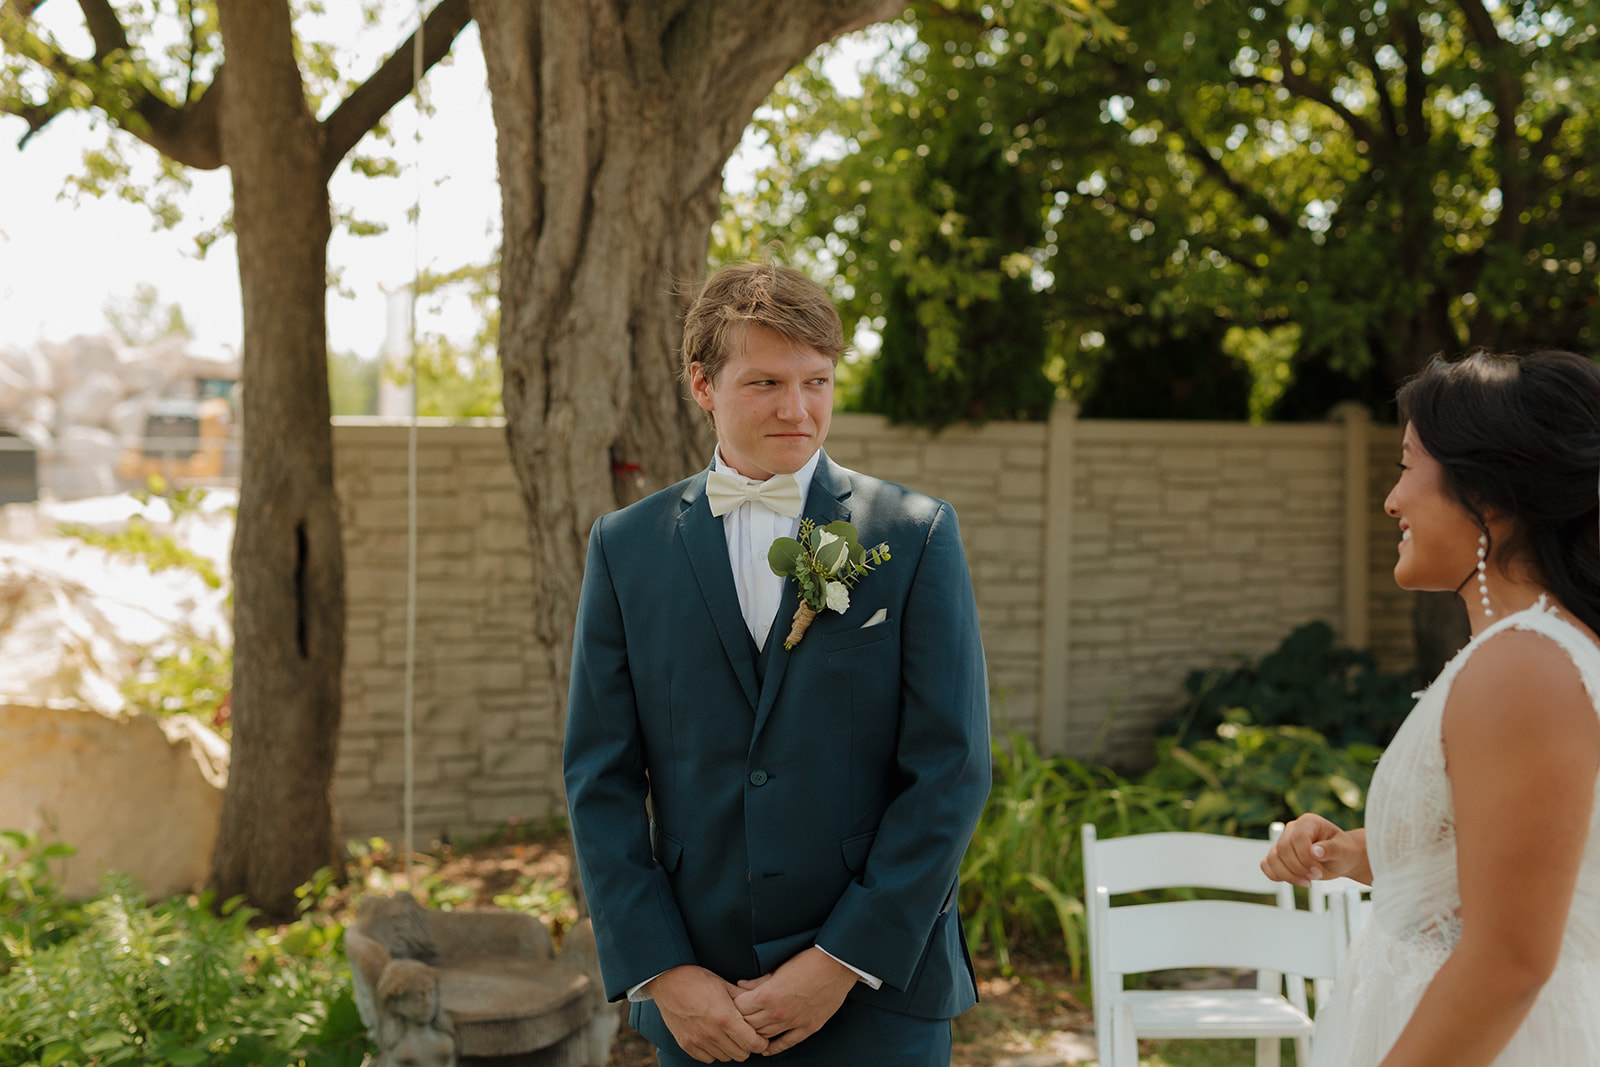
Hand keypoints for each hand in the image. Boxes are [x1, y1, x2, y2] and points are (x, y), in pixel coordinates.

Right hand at [647, 965, 768, 1062]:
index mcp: (725, 1017)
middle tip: (745, 1034)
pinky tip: (713, 1037)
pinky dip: (714, 1051)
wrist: (668, 980)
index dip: (761, 1042)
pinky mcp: (686, 1044)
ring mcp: (698, 1041)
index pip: (752, 1044)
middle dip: (747, 1046)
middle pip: (741, 1055)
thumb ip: (743, 999)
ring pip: (725, 1057)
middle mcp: (712, 1033)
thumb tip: (759, 1006)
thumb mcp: (724, 985)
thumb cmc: (697, 979)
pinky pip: (708, 1058)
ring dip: (730, 1049)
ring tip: (728, 1034)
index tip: (761, 1037)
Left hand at [732, 947, 857, 1054]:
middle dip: (741, 1022)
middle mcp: (777, 1012)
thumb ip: (758, 981)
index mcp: (767, 995)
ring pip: (765, 1036)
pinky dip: (774, 1048)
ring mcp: (793, 1022)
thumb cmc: (808, 961)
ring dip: (755, 1034)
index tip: (732, 1005)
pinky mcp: (808, 1027)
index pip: (740, 1009)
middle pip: (749, 1025)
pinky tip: (766, 1048)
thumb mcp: (778, 968)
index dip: (733, 1007)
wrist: (836, 965)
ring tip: (749, 1032)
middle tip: (737, 1020)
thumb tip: (741, 986)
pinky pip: (786, 1043)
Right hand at [1262, 814, 1369, 886]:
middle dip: (1298, 868)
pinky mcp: (1279, 856)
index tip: (1319, 871)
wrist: (1341, 860)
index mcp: (1308, 822)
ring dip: (1289, 875)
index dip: (1305, 858)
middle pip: (1283, 849)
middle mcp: (1293, 829)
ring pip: (1272, 859)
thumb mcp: (1344, 851)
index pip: (1297, 838)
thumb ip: (1331, 849)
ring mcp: (1283, 842)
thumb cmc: (1344, 853)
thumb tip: (1315, 851)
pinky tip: (1295, 879)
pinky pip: (1266, 865)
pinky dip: (1277, 876)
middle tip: (1316, 876)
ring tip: (1307, 881)